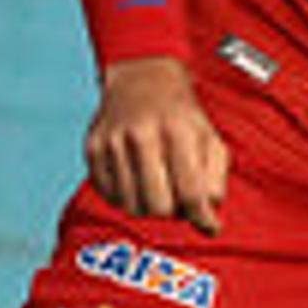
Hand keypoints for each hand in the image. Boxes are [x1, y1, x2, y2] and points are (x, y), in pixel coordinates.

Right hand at [84, 56, 229, 233]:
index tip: (210, 226)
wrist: (142, 81)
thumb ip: (216, 182)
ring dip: (150, 206)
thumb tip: (207, 224)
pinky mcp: (92, 150)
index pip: (190, 192)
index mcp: (177, 131)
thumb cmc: (183, 118)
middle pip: (158, 207)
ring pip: (133, 207)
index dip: (203, 218)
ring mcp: (112, 143)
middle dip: (174, 211)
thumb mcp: (211, 140)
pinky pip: (110, 197)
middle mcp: (141, 136)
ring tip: (160, 187)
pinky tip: (138, 181)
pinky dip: (128, 198)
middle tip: (179, 197)